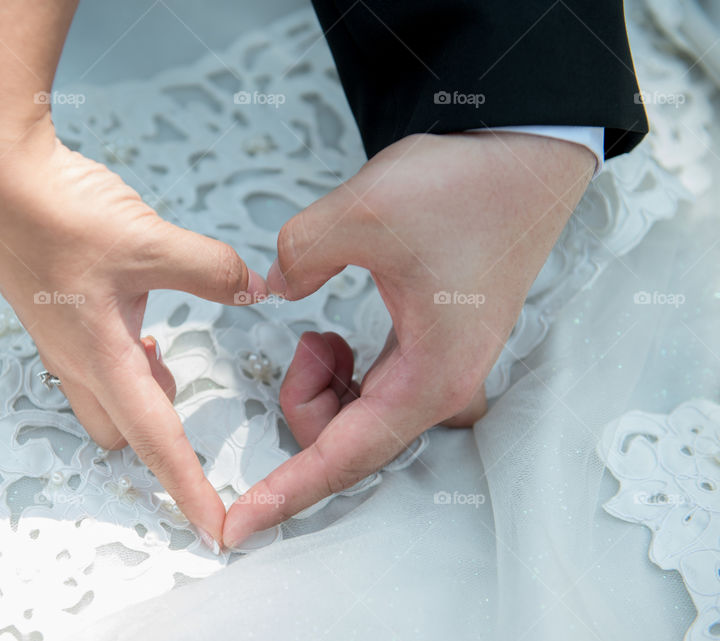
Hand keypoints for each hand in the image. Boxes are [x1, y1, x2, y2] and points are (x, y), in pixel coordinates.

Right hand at [0, 121, 266, 544]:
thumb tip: (253, 288)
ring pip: (109, 399)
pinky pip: (98, 364)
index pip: (156, 440)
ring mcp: (62, 342)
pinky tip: (142, 324)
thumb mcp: (148, 240)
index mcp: (100, 358)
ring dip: (145, 395)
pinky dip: (129, 361)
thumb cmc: (56, 211)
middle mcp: (76, 362)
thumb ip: (210, 269)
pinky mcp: (58, 318)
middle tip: (198, 412)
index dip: (190, 488)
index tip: (218, 530)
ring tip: (169, 358)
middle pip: (123, 434)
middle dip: (161, 439)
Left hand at [222, 131, 594, 546]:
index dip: (287, 493)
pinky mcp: (437, 352)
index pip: (345, 456)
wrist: (524, 160)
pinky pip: (377, 392)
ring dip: (325, 389)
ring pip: (362, 418)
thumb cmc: (467, 189)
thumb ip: (298, 255)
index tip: (241, 526)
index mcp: (430, 376)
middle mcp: (442, 388)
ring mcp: (443, 373)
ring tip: (323, 333)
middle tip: (306, 344)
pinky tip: (338, 338)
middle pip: (350, 442)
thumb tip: (274, 286)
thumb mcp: (363, 211)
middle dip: (306, 405)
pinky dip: (344, 377)